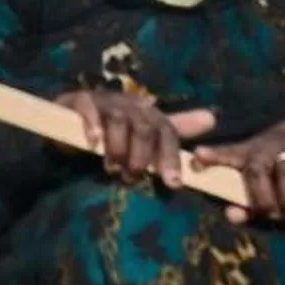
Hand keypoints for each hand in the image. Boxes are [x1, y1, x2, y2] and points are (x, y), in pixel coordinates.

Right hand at [54, 90, 217, 188]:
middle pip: (146, 128)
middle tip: (133, 176)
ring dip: (118, 148)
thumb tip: (212, 118)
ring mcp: (105, 100)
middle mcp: (131, 103)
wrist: (72, 117)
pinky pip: (89, 108)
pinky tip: (94, 142)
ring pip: (120, 120)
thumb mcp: (146, 133)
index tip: (173, 184)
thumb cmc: (114, 130)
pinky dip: (93, 125)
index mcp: (149, 112)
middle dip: (142, 156)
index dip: (171, 158)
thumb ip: (176, 129)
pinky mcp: (81, 100)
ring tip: (112, 168)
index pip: (167, 132)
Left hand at [194, 107, 284, 222]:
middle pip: (257, 169)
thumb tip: (231, 216)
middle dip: (261, 197)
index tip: (197, 156)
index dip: (212, 155)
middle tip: (269, 213)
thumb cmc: (278, 159)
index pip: (227, 152)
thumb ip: (244, 197)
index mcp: (249, 151)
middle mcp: (268, 148)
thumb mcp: (259, 169)